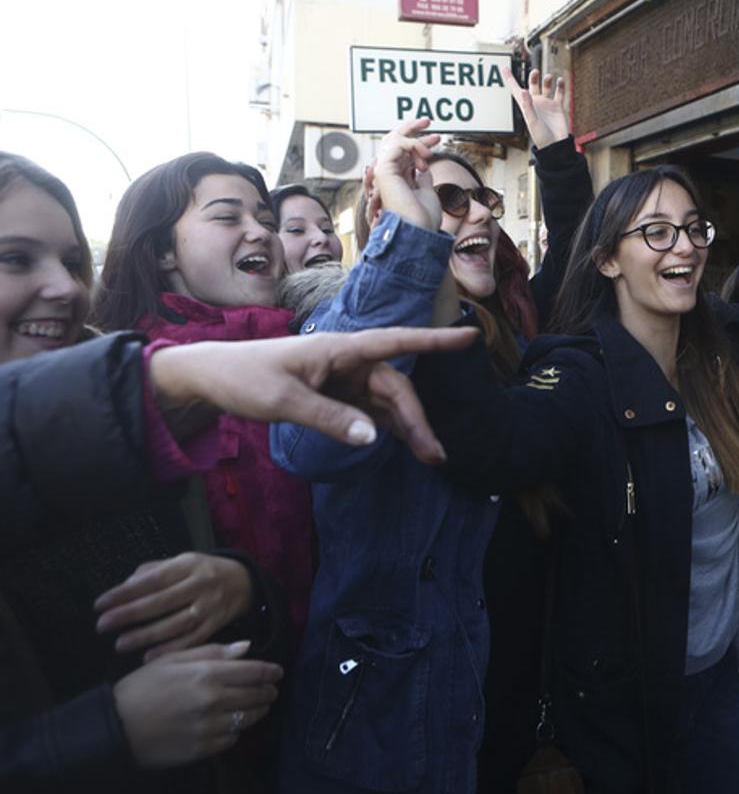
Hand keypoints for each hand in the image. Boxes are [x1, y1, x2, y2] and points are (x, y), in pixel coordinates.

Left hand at [95, 553, 251, 660]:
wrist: (245, 583)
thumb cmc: (203, 572)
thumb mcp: (181, 562)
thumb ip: (152, 572)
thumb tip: (124, 588)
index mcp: (189, 565)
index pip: (152, 579)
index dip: (125, 592)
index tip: (100, 604)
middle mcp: (201, 585)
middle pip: (162, 602)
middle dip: (129, 614)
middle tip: (102, 625)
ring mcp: (210, 606)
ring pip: (176, 623)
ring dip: (147, 635)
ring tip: (120, 644)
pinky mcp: (217, 625)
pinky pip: (192, 640)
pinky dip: (170, 649)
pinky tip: (148, 657)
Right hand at [114, 640, 282, 768]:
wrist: (115, 726)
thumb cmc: (142, 688)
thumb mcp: (172, 660)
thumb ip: (212, 652)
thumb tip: (247, 647)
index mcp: (207, 674)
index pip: (254, 672)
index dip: (271, 671)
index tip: (278, 672)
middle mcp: (213, 700)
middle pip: (256, 695)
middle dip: (268, 691)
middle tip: (270, 690)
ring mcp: (209, 727)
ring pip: (249, 718)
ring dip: (258, 711)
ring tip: (258, 706)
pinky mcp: (202, 749)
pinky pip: (232, 739)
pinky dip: (236, 731)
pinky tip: (232, 724)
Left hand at [149, 326, 479, 463]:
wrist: (213, 379)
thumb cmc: (245, 378)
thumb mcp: (283, 400)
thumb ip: (329, 418)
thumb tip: (373, 437)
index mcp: (340, 349)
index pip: (397, 342)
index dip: (435, 341)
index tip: (470, 336)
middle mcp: (349, 361)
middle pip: (397, 387)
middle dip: (418, 419)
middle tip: (435, 456)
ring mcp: (345, 380)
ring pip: (388, 402)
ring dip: (409, 427)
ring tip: (429, 457)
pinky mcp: (337, 396)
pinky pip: (372, 411)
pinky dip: (390, 427)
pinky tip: (405, 444)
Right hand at [372, 118, 442, 230]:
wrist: (418, 231)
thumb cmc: (423, 219)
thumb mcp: (426, 192)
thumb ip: (421, 177)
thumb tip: (422, 166)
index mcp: (397, 180)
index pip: (403, 153)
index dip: (419, 142)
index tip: (437, 138)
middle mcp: (387, 175)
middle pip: (394, 142)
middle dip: (412, 129)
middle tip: (428, 120)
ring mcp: (383, 173)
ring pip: (394, 141)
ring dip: (417, 138)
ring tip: (433, 144)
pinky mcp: (382, 171)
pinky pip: (395, 145)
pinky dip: (413, 144)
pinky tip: (424, 156)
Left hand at [504, 67, 568, 148]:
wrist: (556, 145)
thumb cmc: (541, 137)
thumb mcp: (532, 121)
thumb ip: (527, 106)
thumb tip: (523, 90)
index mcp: (526, 106)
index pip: (516, 90)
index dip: (510, 79)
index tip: (504, 68)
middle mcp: (536, 103)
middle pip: (532, 85)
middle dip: (533, 77)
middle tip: (535, 71)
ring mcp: (546, 104)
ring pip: (546, 87)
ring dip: (547, 81)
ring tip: (549, 77)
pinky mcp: (557, 107)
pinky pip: (559, 93)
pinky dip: (560, 86)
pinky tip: (560, 80)